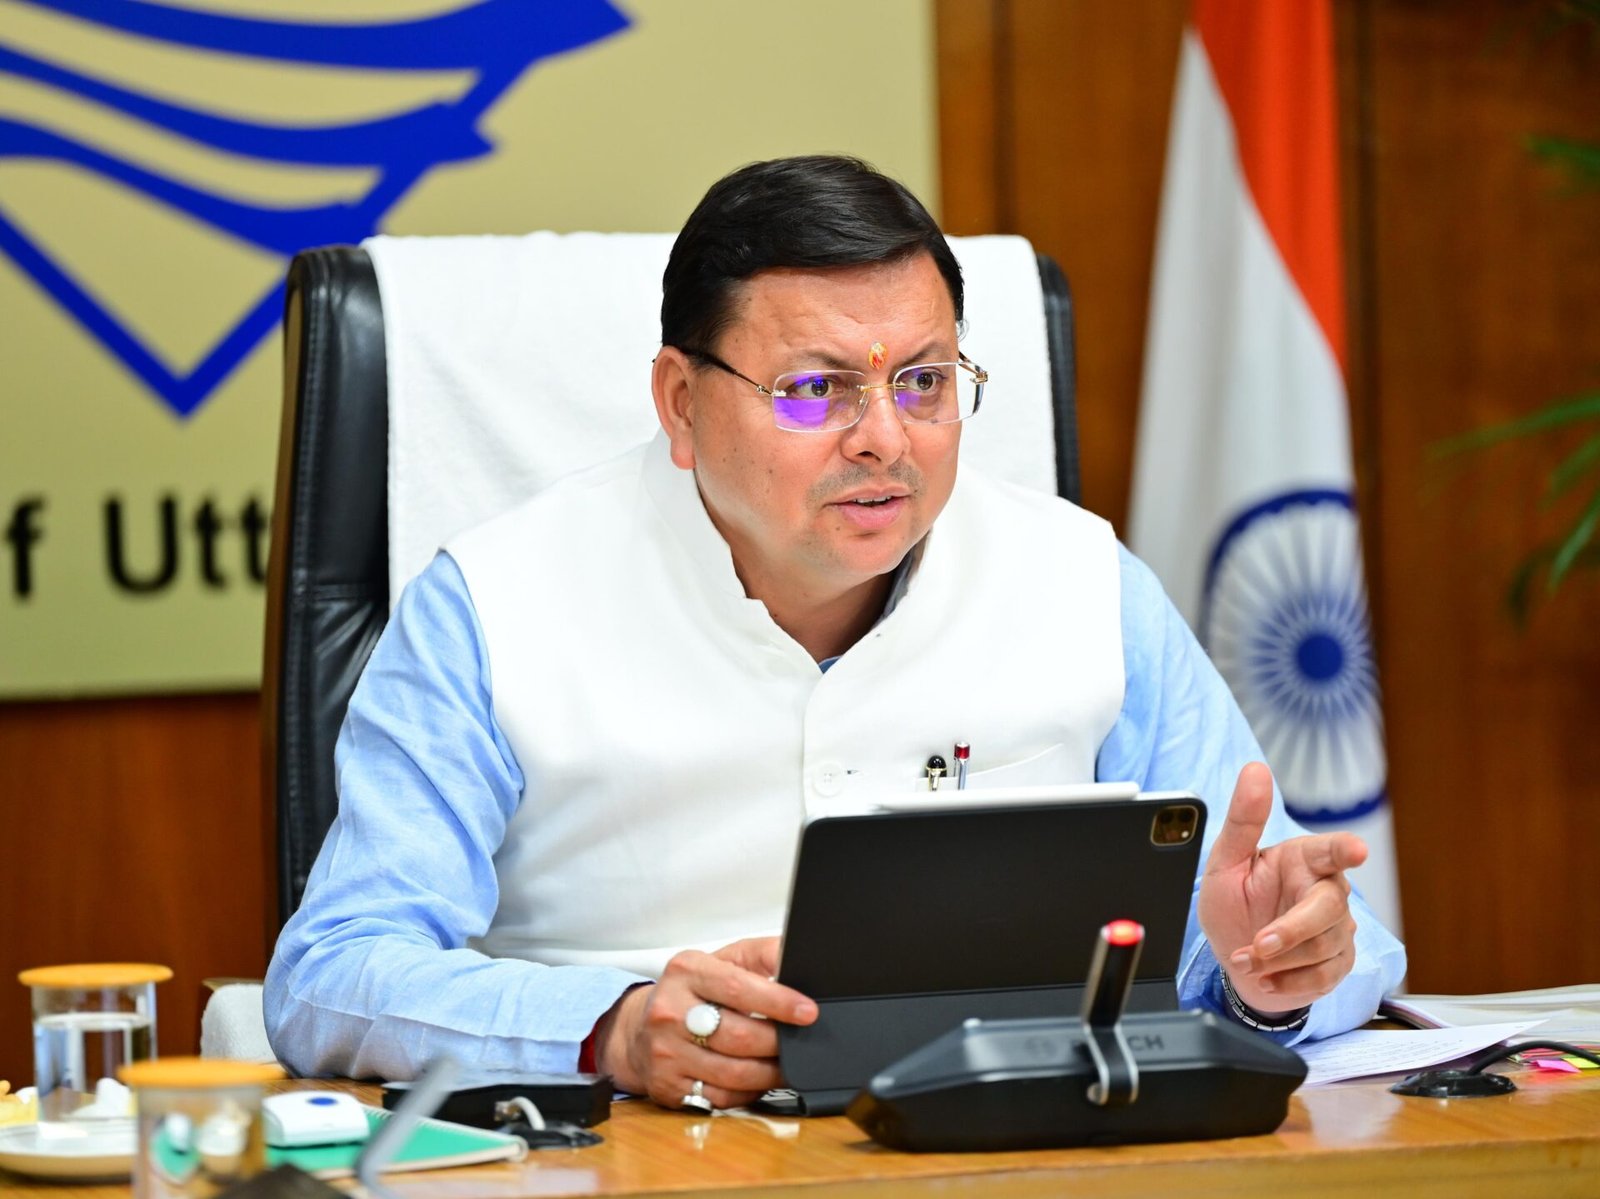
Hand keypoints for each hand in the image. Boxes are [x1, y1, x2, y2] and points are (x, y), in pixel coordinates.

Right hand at [592, 937, 817, 1109]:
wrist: (638, 1027)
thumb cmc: (691, 991)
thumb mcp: (722, 960)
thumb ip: (761, 955)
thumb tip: (799, 959)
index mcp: (687, 971)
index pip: (739, 987)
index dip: (778, 1002)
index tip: (808, 1011)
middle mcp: (670, 1011)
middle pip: (739, 1036)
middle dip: (778, 1042)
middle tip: (801, 1040)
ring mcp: (666, 1052)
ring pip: (734, 1073)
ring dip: (770, 1072)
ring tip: (787, 1062)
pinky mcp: (667, 1086)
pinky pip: (721, 1098)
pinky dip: (749, 1092)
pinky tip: (759, 1079)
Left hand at [1198, 762, 1365, 1016]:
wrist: (1236, 960)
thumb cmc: (1232, 905)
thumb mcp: (1224, 863)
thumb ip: (1242, 821)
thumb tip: (1255, 769)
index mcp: (1303, 859)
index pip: (1331, 850)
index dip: (1345, 849)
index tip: (1356, 851)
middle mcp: (1326, 890)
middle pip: (1329, 908)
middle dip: (1293, 930)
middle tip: (1258, 944)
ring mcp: (1337, 929)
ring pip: (1324, 946)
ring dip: (1279, 960)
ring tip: (1246, 958)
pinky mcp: (1339, 963)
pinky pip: (1323, 976)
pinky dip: (1288, 981)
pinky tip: (1264, 978)